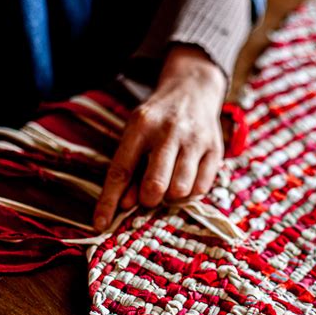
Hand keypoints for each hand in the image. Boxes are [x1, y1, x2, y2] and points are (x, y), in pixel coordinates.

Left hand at [94, 45, 225, 230]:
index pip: (121, 170)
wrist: (192, 90)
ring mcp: (195, 140)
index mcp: (141, 125)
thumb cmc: (157, 118)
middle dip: (148, 200)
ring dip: (170, 197)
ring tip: (169, 183)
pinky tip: (185, 179)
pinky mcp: (215, 149)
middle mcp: (169, 131)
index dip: (109, 201)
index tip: (100, 224)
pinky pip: (201, 188)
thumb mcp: (136, 133)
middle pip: (155, 185)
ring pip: (180, 190)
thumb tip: (126, 205)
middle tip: (149, 194)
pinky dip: (190, 193)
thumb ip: (130, 167)